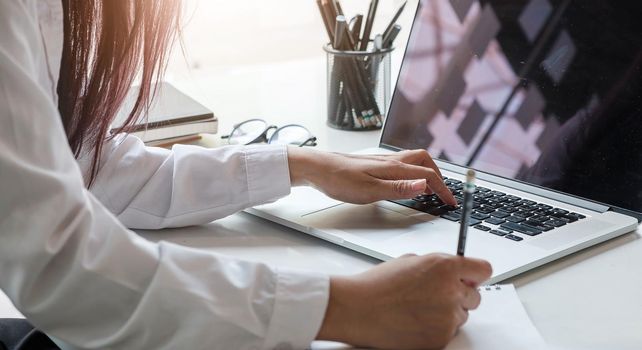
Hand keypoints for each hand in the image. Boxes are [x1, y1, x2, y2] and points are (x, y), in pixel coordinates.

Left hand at [287, 147, 456, 205]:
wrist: (316, 168)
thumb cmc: (338, 179)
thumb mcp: (370, 190)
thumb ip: (398, 189)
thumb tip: (424, 185)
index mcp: (393, 168)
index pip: (427, 176)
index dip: (443, 190)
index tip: (450, 202)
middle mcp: (390, 161)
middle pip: (424, 161)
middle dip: (438, 175)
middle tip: (442, 193)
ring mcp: (381, 161)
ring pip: (413, 161)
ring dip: (425, 172)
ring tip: (428, 188)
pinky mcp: (373, 164)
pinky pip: (401, 164)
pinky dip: (411, 172)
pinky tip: (404, 182)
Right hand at [317, 254, 492, 348]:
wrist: (358, 309)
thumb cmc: (378, 285)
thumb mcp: (410, 261)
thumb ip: (437, 266)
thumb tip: (451, 273)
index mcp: (445, 267)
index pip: (483, 269)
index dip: (474, 274)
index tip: (470, 278)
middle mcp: (451, 291)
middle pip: (475, 296)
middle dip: (459, 295)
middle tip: (435, 295)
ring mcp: (447, 317)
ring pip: (461, 316)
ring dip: (447, 313)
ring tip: (418, 309)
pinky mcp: (441, 338)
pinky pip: (448, 332)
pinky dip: (436, 329)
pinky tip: (415, 321)